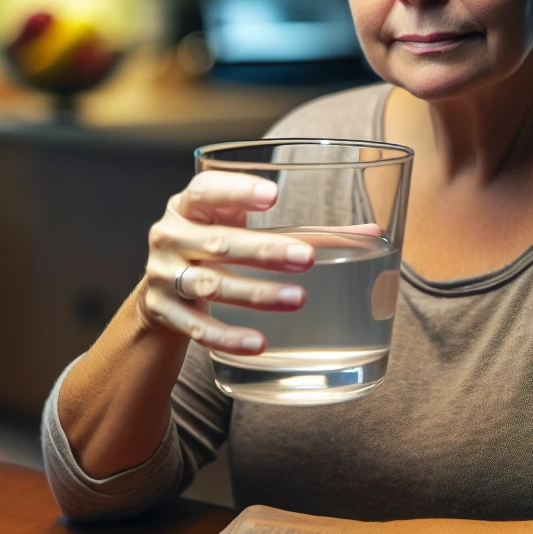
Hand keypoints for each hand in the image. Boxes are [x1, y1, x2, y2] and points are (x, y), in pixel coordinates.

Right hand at [141, 170, 314, 355]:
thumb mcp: (239, 226)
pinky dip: (229, 336)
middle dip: (263, 251)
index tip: (274, 196)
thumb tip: (372, 233)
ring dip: (255, 293)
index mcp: (187, 206)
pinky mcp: (163, 312)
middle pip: (217, 243)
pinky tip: (259, 342)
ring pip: (210, 285)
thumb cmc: (214, 247)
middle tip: (306, 258)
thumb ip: (300, 229)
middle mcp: (169, 237)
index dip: (237, 191)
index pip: (205, 191)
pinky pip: (198, 328)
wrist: (160, 292)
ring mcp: (163, 276)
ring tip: (297, 298)